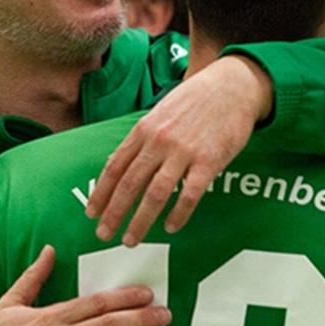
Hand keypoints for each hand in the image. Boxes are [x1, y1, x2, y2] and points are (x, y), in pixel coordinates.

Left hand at [86, 55, 270, 245]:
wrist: (233, 85)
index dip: (101, 192)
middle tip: (103, 234)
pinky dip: (178, 214)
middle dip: (113, 213)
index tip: (91, 212)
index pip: (115, 167)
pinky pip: (189, 194)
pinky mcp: (209, 161)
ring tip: (131, 239)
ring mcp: (184, 152)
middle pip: (129, 183)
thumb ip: (142, 138)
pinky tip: (170, 228)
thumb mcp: (160, 113)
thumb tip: (120, 162)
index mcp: (144, 130)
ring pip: (155, 193)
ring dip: (140, 221)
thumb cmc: (195, 99)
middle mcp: (159, 141)